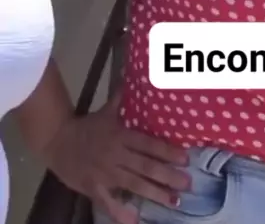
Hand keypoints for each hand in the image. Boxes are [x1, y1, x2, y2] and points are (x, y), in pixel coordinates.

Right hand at [43, 94, 190, 223]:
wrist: (57, 140)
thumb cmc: (86, 126)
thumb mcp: (106, 111)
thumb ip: (122, 98)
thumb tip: (133, 75)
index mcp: (121, 135)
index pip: (148, 144)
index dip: (167, 151)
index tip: (185, 158)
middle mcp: (116, 155)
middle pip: (145, 166)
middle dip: (168, 175)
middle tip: (187, 183)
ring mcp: (105, 173)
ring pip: (133, 184)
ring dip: (155, 193)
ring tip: (174, 201)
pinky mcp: (94, 188)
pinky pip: (108, 202)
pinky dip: (120, 212)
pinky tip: (134, 220)